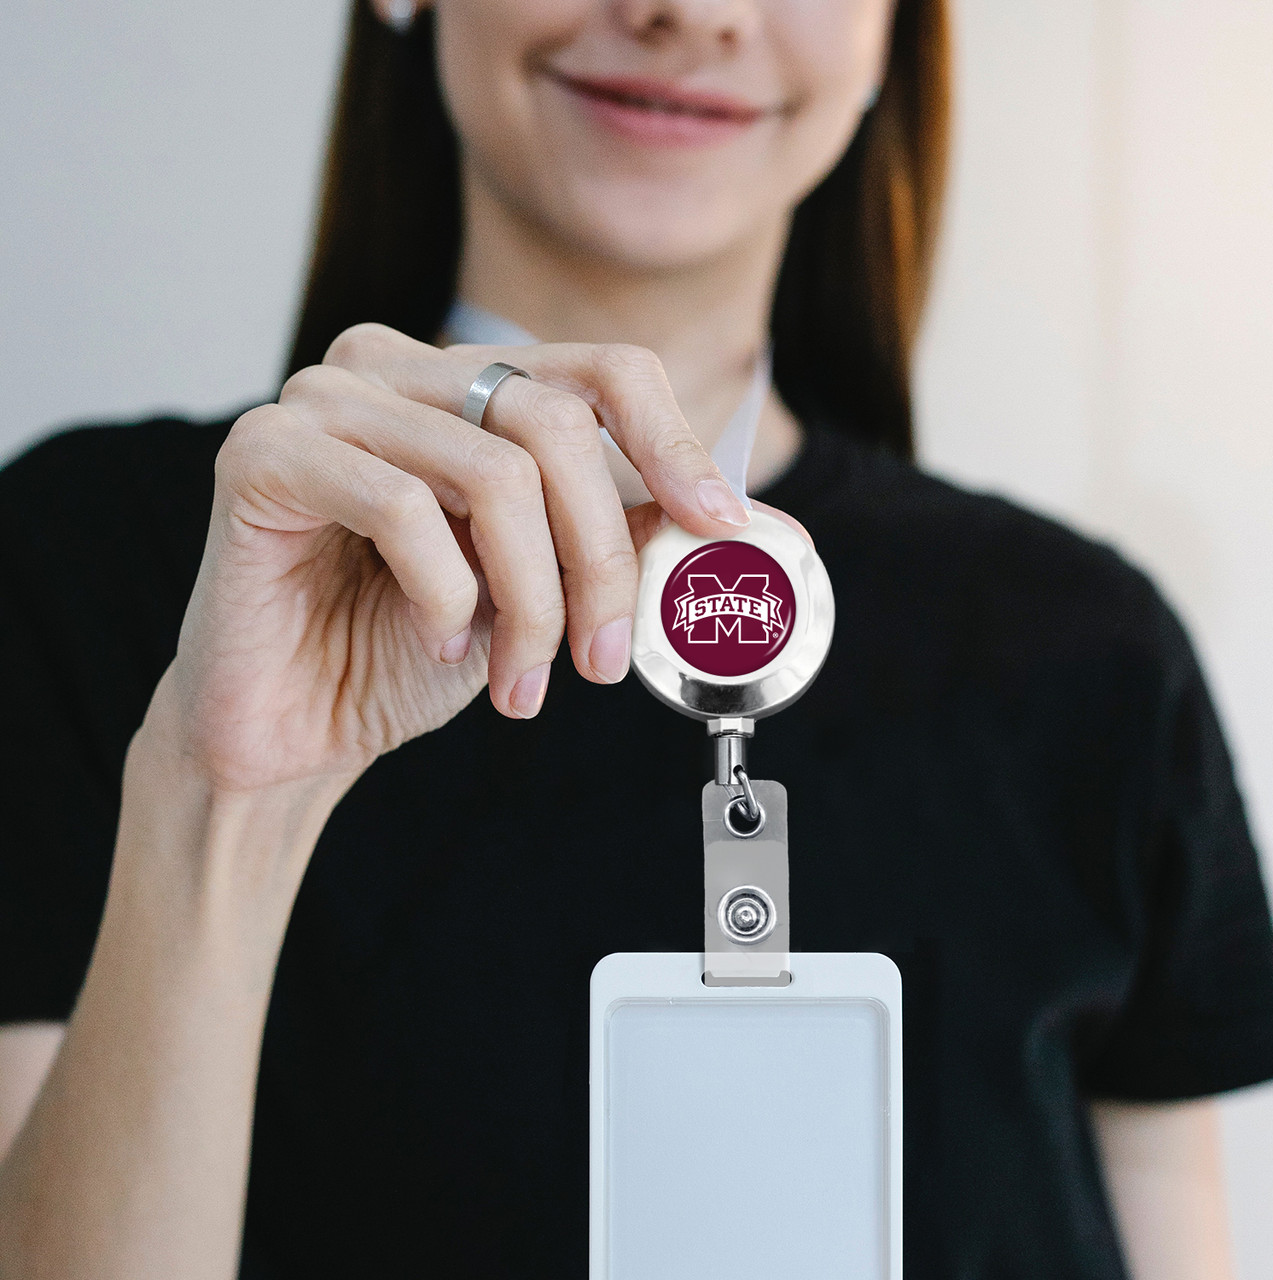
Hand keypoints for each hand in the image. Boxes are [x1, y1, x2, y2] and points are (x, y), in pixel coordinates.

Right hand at [151, 323, 786, 793]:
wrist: (296, 728)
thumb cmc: (411, 649)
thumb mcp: (544, 586)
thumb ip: (626, 536)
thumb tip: (754, 524)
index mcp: (464, 384)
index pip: (602, 370)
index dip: (675, 443)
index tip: (723, 526)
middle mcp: (394, 368)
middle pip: (555, 424)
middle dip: (600, 561)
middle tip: (603, 659)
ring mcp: (323, 400)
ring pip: (492, 474)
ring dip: (529, 601)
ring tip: (520, 680)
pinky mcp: (263, 453)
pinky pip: (401, 507)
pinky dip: (445, 596)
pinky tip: (437, 644)